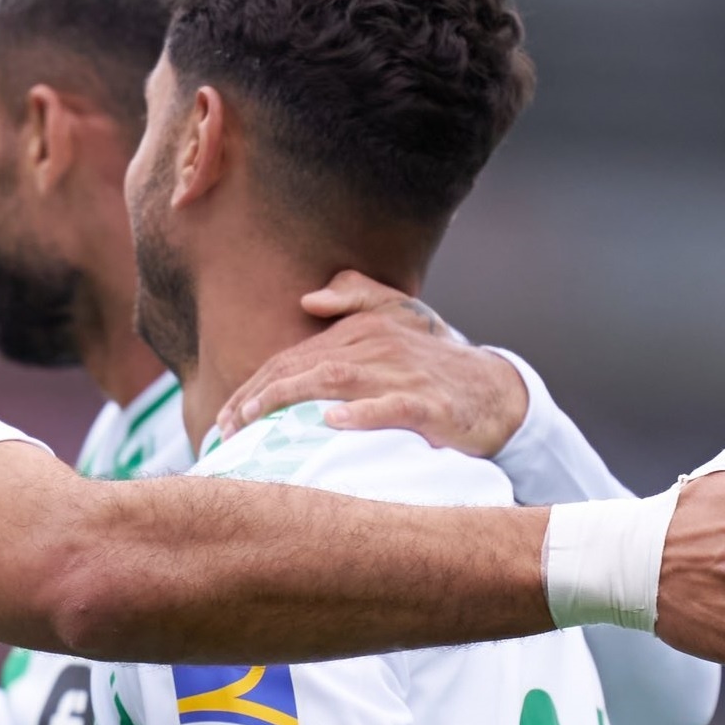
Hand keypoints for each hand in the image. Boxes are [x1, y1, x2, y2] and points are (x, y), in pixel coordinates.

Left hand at [214, 270, 527, 455]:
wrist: (498, 393)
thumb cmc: (437, 362)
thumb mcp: (399, 319)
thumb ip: (358, 296)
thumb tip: (309, 296)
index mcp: (363, 329)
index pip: (294, 357)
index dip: (255, 385)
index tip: (227, 417)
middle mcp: (378, 345)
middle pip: (304, 366)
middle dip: (258, 396)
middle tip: (227, 429)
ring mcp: (404, 374)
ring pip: (335, 380)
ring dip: (289, 400)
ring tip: (256, 421)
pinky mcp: (430, 405)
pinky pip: (391, 407)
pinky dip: (362, 413)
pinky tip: (332, 422)